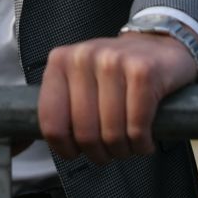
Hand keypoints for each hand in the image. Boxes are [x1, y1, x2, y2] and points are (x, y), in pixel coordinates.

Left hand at [36, 32, 197, 164]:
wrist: (160, 44)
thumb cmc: (116, 72)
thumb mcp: (80, 78)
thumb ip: (61, 104)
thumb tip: (37, 146)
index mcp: (61, 61)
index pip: (51, 122)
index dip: (64, 148)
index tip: (77, 152)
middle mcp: (84, 57)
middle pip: (84, 133)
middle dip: (100, 153)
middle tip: (111, 151)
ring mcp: (114, 62)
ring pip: (112, 133)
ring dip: (123, 150)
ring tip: (129, 144)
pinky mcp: (143, 72)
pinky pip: (137, 127)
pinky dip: (142, 143)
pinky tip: (145, 140)